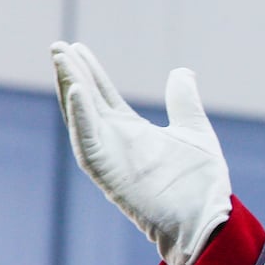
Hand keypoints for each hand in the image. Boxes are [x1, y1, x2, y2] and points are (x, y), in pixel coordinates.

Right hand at [51, 41, 232, 264]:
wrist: (208, 218)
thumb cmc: (202, 184)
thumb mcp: (194, 130)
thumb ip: (183, 102)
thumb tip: (181, 71)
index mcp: (132, 132)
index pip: (103, 95)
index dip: (91, 71)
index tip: (77, 48)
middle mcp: (116, 142)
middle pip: (85, 101)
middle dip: (71, 74)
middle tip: (57, 46)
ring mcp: (110, 157)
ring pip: (81, 117)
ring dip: (70, 87)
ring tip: (62, 59)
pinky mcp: (108, 174)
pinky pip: (88, 141)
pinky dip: (81, 116)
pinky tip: (77, 90)